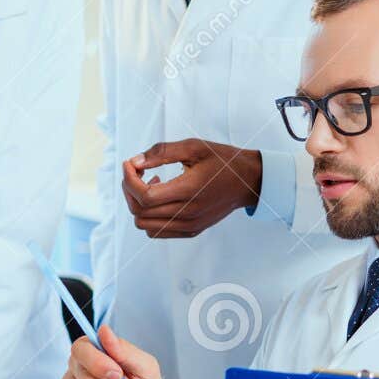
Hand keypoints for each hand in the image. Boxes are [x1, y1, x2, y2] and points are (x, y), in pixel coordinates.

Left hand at [121, 139, 262, 238]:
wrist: (249, 181)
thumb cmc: (223, 161)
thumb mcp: (194, 147)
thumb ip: (162, 152)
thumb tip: (135, 161)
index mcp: (190, 191)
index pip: (145, 196)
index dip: (129, 179)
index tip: (130, 163)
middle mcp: (189, 213)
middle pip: (140, 211)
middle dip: (130, 189)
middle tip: (138, 170)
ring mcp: (190, 225)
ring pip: (145, 225)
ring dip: (139, 204)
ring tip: (152, 184)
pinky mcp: (191, 230)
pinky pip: (157, 231)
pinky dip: (150, 216)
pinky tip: (161, 197)